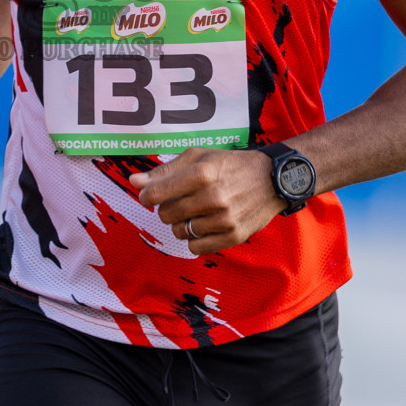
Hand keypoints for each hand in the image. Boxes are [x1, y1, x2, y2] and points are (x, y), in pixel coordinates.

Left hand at [129, 147, 282, 254]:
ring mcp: (224, 219)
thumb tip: (134, 182)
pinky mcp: (233, 236)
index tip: (148, 197)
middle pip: (166, 215)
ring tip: (194, 212)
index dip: (147, 196)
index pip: (157, 193)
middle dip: (167, 208)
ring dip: (180, 224)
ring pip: (180, 232)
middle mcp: (213, 197)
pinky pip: (196, 247)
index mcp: (202, 174)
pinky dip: (194, 238)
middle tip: (179, 201)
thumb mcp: (198, 157)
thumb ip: (164, 170)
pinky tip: (204, 224)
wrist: (272, 179)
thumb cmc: (230, 165)